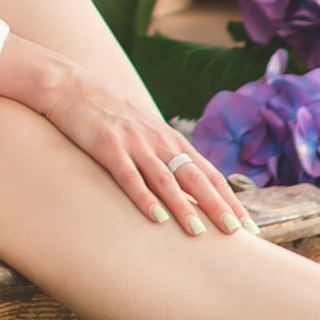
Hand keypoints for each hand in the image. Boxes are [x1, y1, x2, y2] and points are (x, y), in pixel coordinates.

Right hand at [0, 37, 246, 237]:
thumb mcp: (144, 132)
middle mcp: (158, 141)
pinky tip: (155, 218)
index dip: (229, 199)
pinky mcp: (108, 147)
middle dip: (217, 206)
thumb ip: (165, 156)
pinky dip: (144, 197)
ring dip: (184, 207)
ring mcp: (134, 143)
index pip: (209, 173)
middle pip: (195, 177)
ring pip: (166, 180)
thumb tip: (186, 187)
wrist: (71, 86)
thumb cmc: (109, 114)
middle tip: (236, 233)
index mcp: (170, 140)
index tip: (248, 226)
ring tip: (199, 233)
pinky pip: (129, 176)